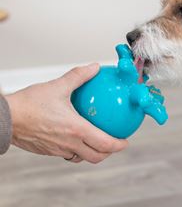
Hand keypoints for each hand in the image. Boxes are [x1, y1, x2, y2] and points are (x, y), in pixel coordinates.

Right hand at [5, 63, 127, 163]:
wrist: (6, 117)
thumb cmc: (29, 104)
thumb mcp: (58, 86)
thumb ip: (79, 76)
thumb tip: (94, 68)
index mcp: (75, 129)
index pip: (104, 144)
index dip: (118, 145)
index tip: (125, 141)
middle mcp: (69, 143)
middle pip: (96, 156)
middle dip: (109, 152)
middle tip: (114, 142)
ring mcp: (58, 150)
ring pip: (82, 157)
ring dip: (93, 152)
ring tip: (97, 141)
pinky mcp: (49, 151)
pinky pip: (68, 154)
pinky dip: (78, 149)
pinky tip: (76, 137)